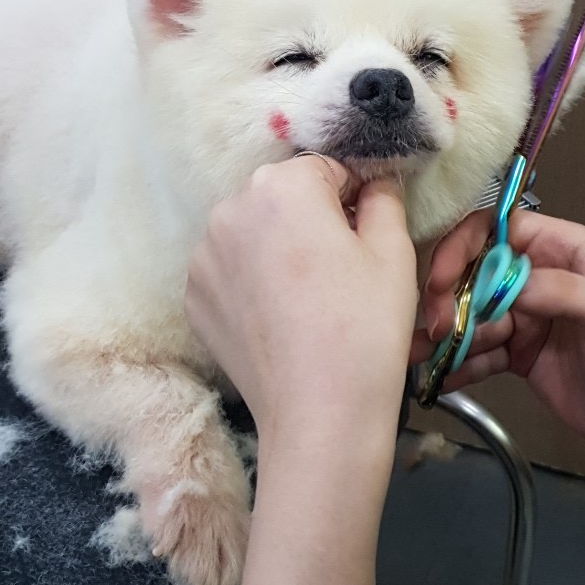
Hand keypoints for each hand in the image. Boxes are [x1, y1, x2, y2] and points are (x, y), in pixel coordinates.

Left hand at [187, 155, 416, 435]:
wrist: (319, 415)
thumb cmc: (365, 326)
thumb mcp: (392, 250)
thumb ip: (382, 196)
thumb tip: (373, 180)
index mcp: (281, 185)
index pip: (326, 169)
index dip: (353, 198)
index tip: (365, 237)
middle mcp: (230, 208)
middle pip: (282, 196)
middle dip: (311, 218)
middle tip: (339, 269)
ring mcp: (203, 255)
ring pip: (253, 231)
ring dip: (277, 246)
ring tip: (307, 296)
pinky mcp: (193, 296)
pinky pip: (229, 269)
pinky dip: (251, 280)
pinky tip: (278, 315)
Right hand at [415, 211, 584, 461]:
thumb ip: (566, 291)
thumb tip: (509, 284)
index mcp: (560, 248)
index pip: (498, 227)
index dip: (463, 245)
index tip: (441, 278)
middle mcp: (534, 274)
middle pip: (472, 269)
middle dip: (447, 296)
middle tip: (435, 326)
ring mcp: (521, 313)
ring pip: (468, 313)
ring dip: (444, 334)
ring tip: (421, 356)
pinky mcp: (512, 350)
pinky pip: (475, 351)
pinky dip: (455, 364)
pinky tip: (440, 379)